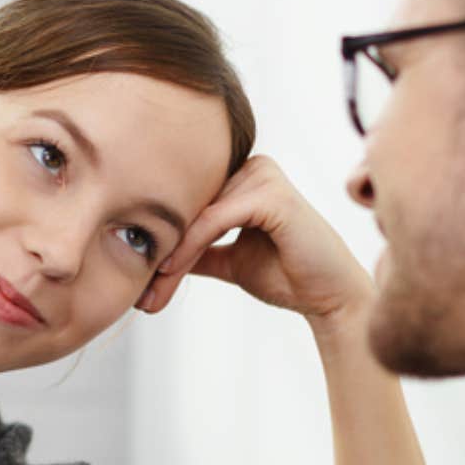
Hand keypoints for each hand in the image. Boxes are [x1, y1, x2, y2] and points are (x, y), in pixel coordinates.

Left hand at [141, 154, 371, 331]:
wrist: (329, 298)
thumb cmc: (287, 275)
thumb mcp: (228, 259)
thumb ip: (197, 250)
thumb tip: (153, 252)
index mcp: (242, 176)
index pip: (188, 200)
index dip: (159, 237)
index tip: (135, 277)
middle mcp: (253, 167)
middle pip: (189, 206)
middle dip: (161, 249)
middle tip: (139, 293)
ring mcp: (264, 175)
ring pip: (197, 214)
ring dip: (170, 254)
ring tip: (151, 291)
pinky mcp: (272, 194)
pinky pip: (215, 219)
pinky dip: (190, 245)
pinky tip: (170, 269)